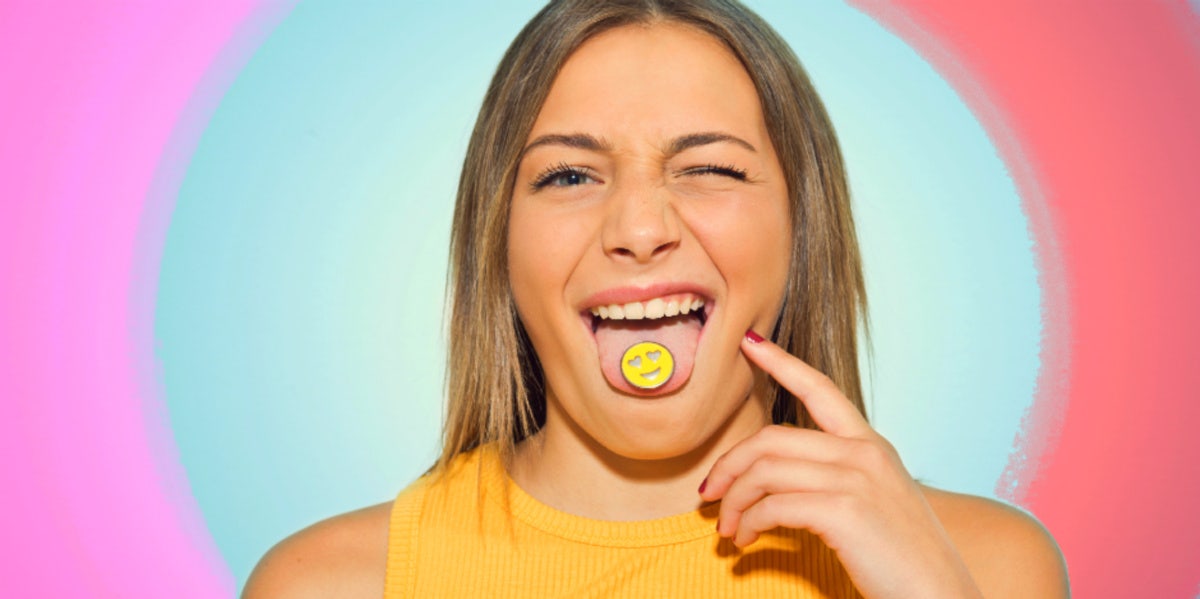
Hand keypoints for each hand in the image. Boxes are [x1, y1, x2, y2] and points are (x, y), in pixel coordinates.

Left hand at [698, 331, 982, 598]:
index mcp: (871, 446)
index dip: (781, 363)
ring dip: (734, 501)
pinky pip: (772, 505)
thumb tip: (777, 484)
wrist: (939, 595)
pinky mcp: (844, 510)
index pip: (821, 389)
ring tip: (727, 530)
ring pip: (764, 471)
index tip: (749, 343)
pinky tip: (746, 542)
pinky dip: (749, 524)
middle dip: (729, 465)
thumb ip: (838, 479)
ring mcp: (855, 479)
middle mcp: (863, 453)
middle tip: (708, 494)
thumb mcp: (876, 503)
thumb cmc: (904, 560)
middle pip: (771, 439)